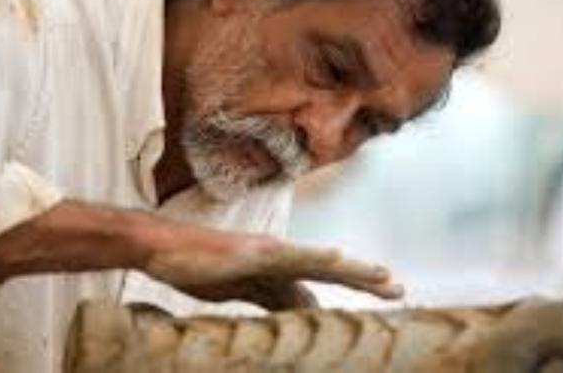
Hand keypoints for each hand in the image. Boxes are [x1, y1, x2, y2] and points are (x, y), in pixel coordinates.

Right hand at [138, 214, 402, 309]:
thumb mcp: (240, 291)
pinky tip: (340, 257)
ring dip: (355, 269)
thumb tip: (300, 313)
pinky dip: (318, 257)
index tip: (380, 296)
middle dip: (365, 279)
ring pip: (321, 261)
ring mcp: (268, 253)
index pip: (322, 280)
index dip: (353, 286)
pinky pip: (292, 257)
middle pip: (331, 268)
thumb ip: (270, 298)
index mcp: (275, 269)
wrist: (163, 248)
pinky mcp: (254, 253)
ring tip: (385, 277)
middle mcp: (278, 256)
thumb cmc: (197, 267)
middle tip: (399, 289)